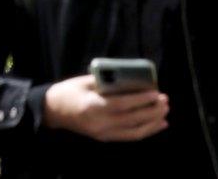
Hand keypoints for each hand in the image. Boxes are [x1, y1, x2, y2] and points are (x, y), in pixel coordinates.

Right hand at [43, 75, 168, 141]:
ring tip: (165, 112)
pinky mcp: (104, 138)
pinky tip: (159, 125)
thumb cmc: (71, 91)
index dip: (141, 100)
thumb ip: (111, 81)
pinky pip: (129, 136)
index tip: (156, 93)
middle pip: (131, 119)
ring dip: (152, 123)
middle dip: (152, 111)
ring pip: (133, 131)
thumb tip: (137, 79)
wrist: (52, 110)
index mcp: (93, 106)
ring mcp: (101, 133)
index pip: (122, 104)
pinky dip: (146, 131)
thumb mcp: (88, 81)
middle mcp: (99, 123)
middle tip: (165, 101)